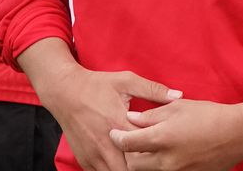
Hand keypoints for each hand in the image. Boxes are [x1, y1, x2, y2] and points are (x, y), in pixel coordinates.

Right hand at [36, 66, 182, 170]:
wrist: (63, 90)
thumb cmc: (97, 85)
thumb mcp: (126, 80)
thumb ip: (153, 90)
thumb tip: (179, 95)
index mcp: (119, 123)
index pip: (143, 149)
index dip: (156, 155)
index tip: (167, 153)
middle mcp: (106, 143)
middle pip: (129, 169)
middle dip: (143, 168)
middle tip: (155, 161)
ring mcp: (93, 154)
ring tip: (140, 166)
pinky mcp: (84, 159)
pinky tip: (123, 167)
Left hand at [111, 100, 242, 170]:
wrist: (237, 135)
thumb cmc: (207, 115)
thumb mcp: (176, 107)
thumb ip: (150, 115)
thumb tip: (131, 119)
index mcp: (161, 139)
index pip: (127, 144)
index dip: (117, 137)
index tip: (114, 132)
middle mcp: (166, 161)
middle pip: (133, 165)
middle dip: (128, 154)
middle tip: (130, 141)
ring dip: (142, 161)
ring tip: (147, 147)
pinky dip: (158, 165)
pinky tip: (164, 153)